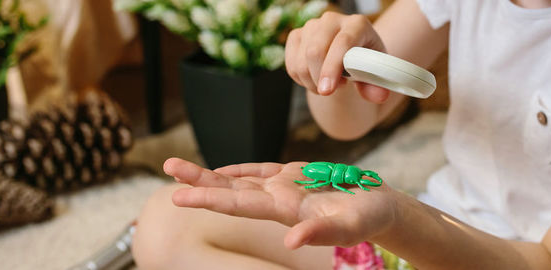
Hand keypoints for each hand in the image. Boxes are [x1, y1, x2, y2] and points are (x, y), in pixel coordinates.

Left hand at [163, 158, 399, 248]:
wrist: (382, 210)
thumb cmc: (368, 219)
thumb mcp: (348, 227)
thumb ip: (320, 234)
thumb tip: (291, 241)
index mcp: (286, 210)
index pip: (239, 203)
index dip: (209, 198)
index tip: (179, 196)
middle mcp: (278, 200)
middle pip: (230, 190)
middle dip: (198, 180)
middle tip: (168, 168)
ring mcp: (286, 188)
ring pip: (239, 179)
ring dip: (209, 174)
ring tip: (177, 166)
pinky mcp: (297, 176)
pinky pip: (261, 171)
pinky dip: (240, 168)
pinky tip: (222, 169)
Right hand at [285, 11, 391, 102]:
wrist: (350, 59)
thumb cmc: (365, 65)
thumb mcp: (375, 75)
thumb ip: (377, 86)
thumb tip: (379, 96)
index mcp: (357, 24)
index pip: (343, 42)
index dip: (333, 67)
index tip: (328, 90)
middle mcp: (332, 20)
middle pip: (315, 51)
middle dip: (320, 78)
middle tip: (332, 91)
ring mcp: (312, 26)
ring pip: (301, 61)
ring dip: (312, 83)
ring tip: (328, 85)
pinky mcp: (296, 35)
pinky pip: (291, 64)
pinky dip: (301, 79)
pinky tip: (315, 79)